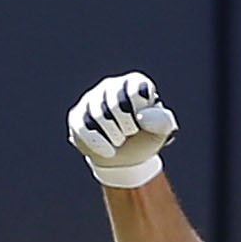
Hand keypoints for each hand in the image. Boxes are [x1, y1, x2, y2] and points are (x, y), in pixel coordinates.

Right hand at [68, 72, 176, 188]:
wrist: (125, 158)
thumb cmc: (145, 138)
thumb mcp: (162, 131)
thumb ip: (162, 121)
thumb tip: (142, 117)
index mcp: (134, 82)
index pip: (135, 89)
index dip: (140, 110)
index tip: (143, 122)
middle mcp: (111, 86)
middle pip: (115, 103)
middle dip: (127, 125)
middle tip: (131, 133)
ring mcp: (92, 100)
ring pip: (99, 115)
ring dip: (114, 135)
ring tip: (120, 141)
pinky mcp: (77, 116)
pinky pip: (82, 127)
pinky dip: (98, 143)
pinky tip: (109, 152)